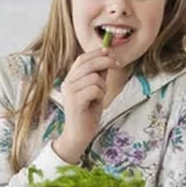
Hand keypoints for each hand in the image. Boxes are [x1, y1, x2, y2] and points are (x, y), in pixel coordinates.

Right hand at [54, 47, 119, 162]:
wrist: (79, 135)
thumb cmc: (88, 113)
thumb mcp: (95, 91)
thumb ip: (98, 76)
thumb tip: (108, 59)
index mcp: (70, 79)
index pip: (82, 59)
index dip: (96, 53)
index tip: (109, 51)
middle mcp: (67, 83)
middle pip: (88, 64)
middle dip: (106, 61)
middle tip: (118, 64)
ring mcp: (70, 92)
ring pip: (94, 77)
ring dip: (103, 86)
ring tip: (100, 96)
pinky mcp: (75, 101)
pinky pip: (94, 89)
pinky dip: (100, 94)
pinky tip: (96, 102)